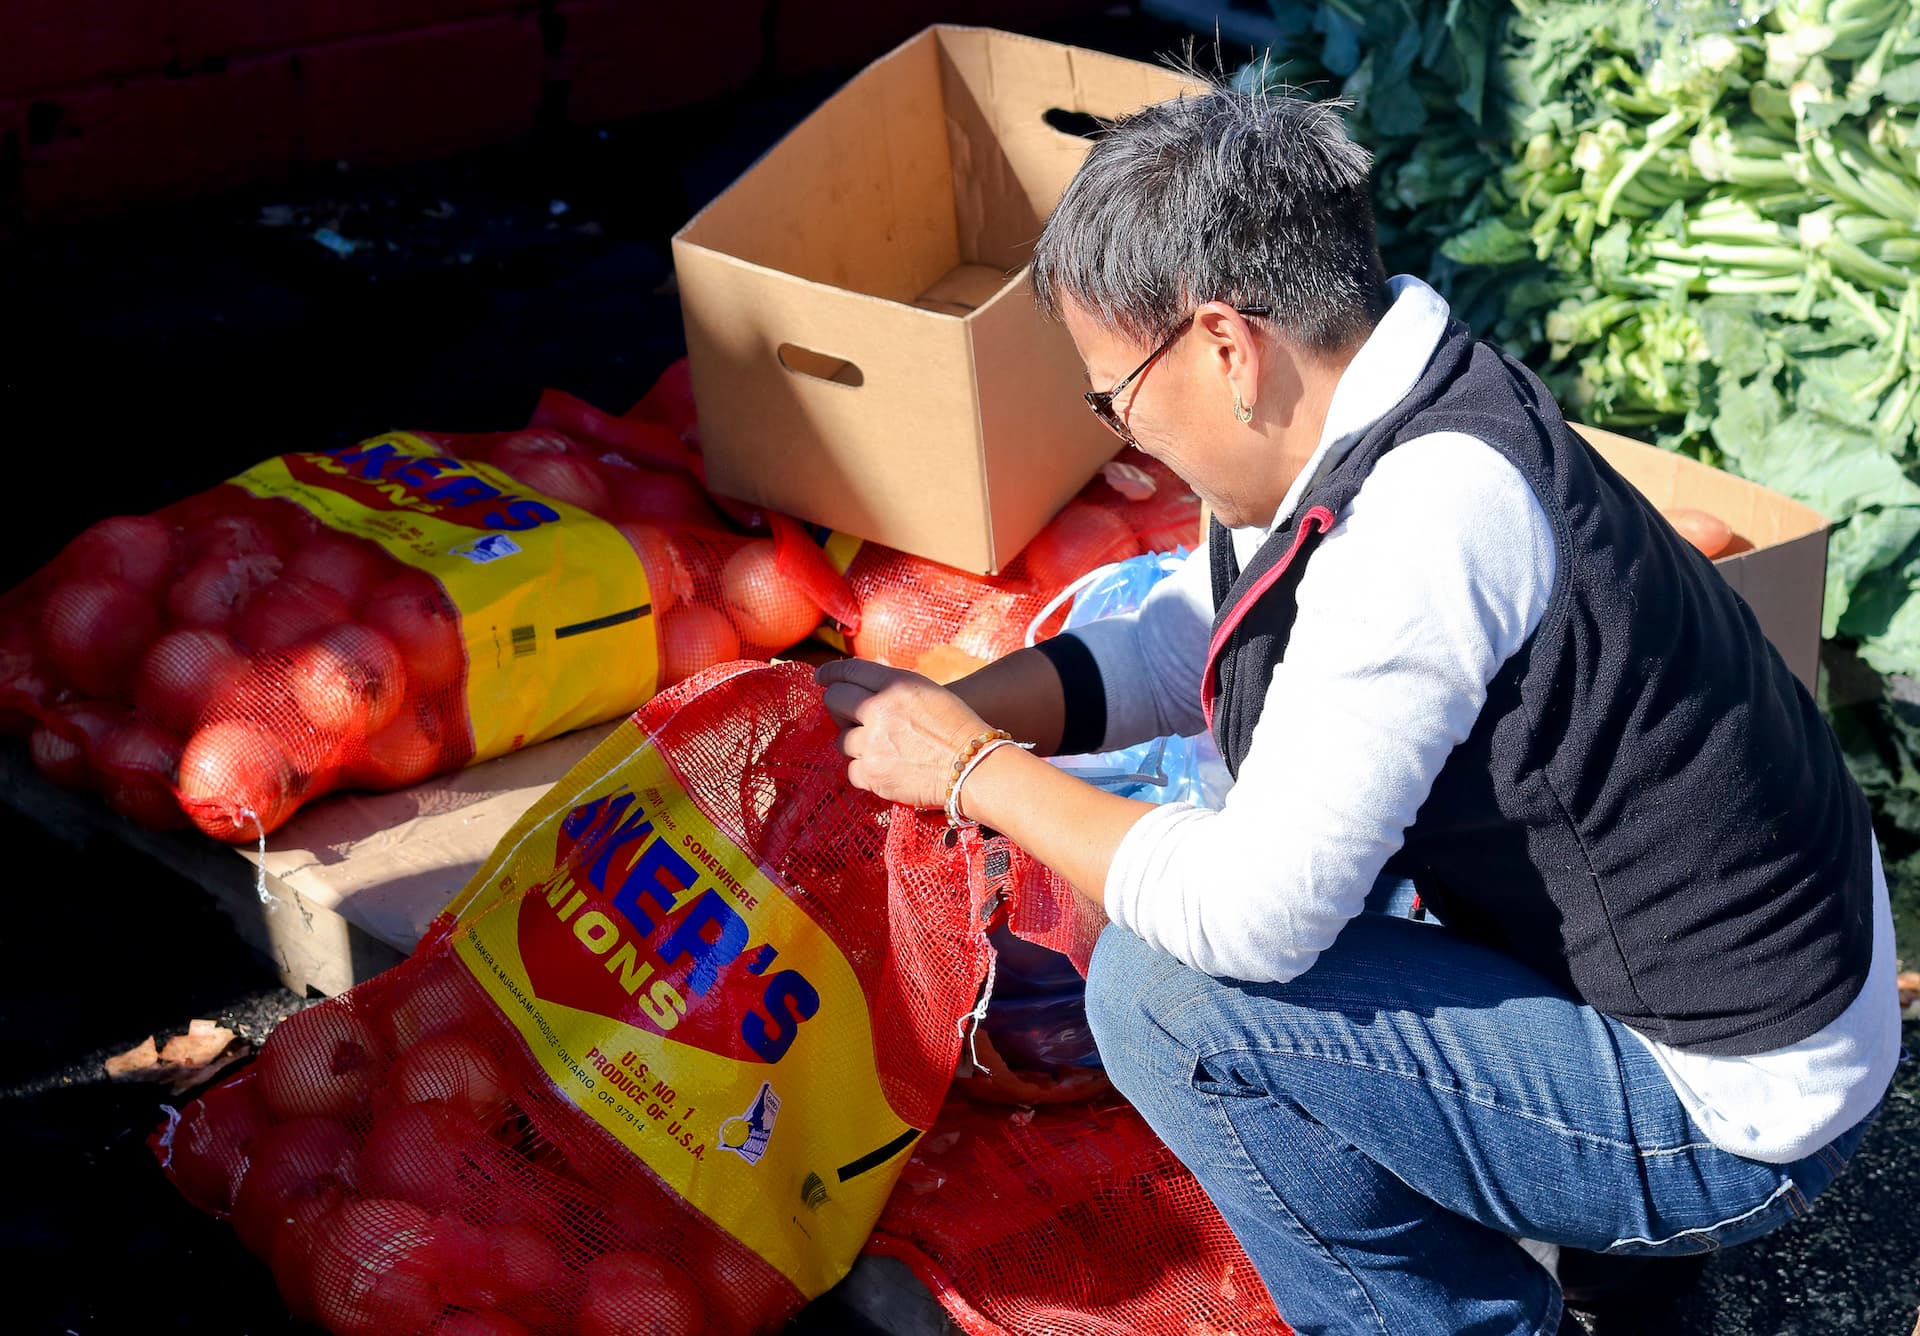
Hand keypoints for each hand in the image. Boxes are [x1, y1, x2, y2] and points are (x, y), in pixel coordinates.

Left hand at [815, 659, 991, 808]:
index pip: (849, 671)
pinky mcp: (873, 774)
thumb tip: (868, 673)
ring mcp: (873, 744)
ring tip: (876, 747)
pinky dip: (864, 770)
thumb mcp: (928, 691)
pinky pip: (852, 770)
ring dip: (854, 742)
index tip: (822, 677)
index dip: (831, 673)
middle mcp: (880, 710)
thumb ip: (894, 683)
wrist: (974, 767)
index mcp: (896, 685)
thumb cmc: (957, 727)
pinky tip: (882, 767)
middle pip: (834, 701)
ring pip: (841, 740)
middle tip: (844, 713)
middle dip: (836, 706)